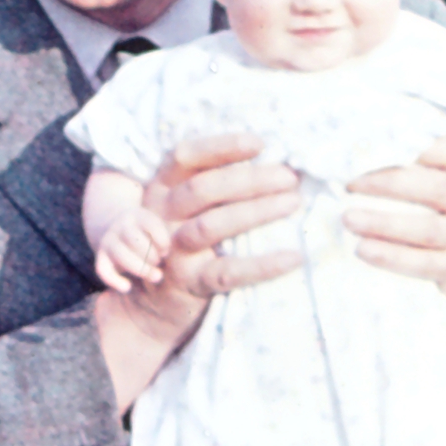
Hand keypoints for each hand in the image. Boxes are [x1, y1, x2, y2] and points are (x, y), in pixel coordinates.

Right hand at [94, 206, 172, 291]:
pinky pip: (102, 269)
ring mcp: (109, 239)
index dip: (163, 242)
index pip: (151, 225)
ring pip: (121, 254)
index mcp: (139, 215)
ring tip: (154, 275)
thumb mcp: (158, 230)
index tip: (166, 250)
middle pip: (135, 240)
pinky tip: (127, 287)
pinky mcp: (101, 255)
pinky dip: (114, 280)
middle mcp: (121, 225)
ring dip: (140, 268)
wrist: (117, 228)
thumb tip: (163, 260)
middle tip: (158, 262)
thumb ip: (164, 243)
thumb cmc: (150, 235)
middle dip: (152, 256)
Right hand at [96, 134, 301, 411]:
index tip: (260, 143)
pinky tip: (293, 257)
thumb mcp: (182, 206)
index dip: (221, 147)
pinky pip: (228, 272)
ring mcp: (173, 250)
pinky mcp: (189, 282)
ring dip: (256, 211)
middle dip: (250, 178)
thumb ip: (211, 182)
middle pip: (203, 188)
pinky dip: (263, 265)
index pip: (186, 157)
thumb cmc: (181, 239)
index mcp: (161, 188)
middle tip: (290, 177)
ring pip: (212, 225)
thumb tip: (272, 161)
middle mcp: (162, 215)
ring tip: (292, 203)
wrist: (152, 302)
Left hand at [344, 134, 445, 332]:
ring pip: (427, 228)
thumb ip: (428, 167)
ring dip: (383, 223)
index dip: (422, 147)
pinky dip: (390, 256)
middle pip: (436, 188)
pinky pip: (422, 263)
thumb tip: (368, 153)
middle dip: (389, 183)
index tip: (382, 146)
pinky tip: (363, 248)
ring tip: (348, 218)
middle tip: (350, 183)